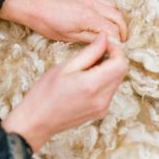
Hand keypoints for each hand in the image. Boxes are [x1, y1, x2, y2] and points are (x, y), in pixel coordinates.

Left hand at [0, 0, 126, 42]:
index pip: (114, 30)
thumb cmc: (47, 23)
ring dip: (117, 19)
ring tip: (114, 32)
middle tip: (120, 44)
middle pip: (118, 17)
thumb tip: (107, 44)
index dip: (118, 43)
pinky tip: (103, 20)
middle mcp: (92, 4)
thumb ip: (90, 39)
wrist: (33, 4)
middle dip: (123, 31)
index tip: (116, 52)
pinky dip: (109, 10)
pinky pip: (104, 0)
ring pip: (114, 6)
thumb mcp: (68, 37)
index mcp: (89, 17)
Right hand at [2, 33, 127, 150]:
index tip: (103, 42)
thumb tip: (105, 38)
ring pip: (116, 80)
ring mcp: (103, 108)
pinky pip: (110, 90)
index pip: (121, 63)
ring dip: (108, 68)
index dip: (115, 49)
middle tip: (93, 51)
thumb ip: (90, 52)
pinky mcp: (100, 112)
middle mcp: (103, 99)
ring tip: (86, 65)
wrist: (37, 120)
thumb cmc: (46, 92)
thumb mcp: (66, 66)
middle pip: (121, 72)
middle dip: (112, 57)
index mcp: (94, 85)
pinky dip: (103, 79)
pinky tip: (86, 77)